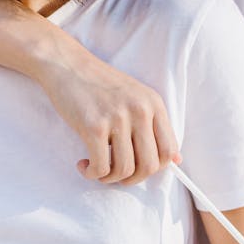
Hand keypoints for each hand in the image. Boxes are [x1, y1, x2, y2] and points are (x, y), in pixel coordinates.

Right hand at [39, 45, 180, 184]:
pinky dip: (92, 174)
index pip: (169, 150)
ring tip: (98, 169)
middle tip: (118, 174)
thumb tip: (177, 160)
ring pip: (125, 170)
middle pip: (150, 166)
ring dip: (111, 179)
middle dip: (133, 179)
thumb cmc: (99, 85)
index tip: (138, 167)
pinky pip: (101, 167)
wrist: (67, 65)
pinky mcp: (94, 126)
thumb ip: (155, 127)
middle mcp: (140, 110)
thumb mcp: (135, 97)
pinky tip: (84, 165)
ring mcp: (118, 118)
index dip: (155, 168)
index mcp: (154, 103)